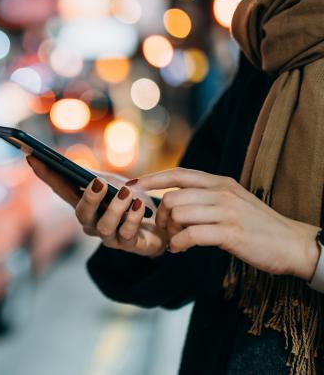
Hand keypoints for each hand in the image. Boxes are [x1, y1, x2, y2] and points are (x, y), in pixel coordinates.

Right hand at [26, 156, 168, 256]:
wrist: (162, 224)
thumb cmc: (132, 202)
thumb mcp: (113, 184)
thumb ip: (95, 178)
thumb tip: (76, 170)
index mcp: (84, 204)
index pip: (60, 189)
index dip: (45, 175)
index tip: (32, 157)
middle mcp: (92, 223)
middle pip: (81, 213)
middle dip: (89, 198)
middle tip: (98, 183)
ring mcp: (109, 236)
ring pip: (104, 226)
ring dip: (115, 208)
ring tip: (126, 194)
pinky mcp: (130, 245)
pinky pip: (127, 234)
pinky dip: (133, 218)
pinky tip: (139, 205)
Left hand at [134, 167, 320, 280]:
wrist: (293, 244)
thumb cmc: (258, 226)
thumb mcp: (232, 202)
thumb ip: (206, 197)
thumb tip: (174, 199)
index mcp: (220, 182)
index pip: (178, 174)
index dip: (152, 179)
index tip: (132, 185)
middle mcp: (221, 192)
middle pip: (172, 198)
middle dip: (160, 216)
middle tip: (165, 231)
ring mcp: (226, 211)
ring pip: (178, 214)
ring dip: (168, 231)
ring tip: (174, 241)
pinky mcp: (230, 233)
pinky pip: (190, 235)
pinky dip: (178, 244)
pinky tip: (179, 250)